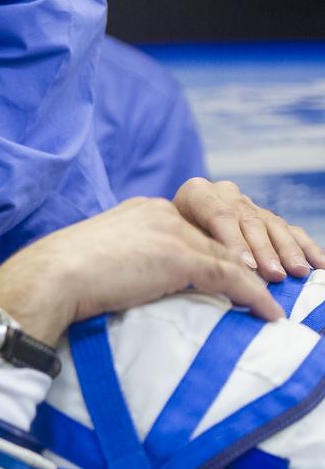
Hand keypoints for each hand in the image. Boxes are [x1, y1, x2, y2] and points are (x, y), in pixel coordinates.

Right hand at [0, 197, 282, 345]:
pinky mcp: (179, 256)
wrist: (46, 279)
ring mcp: (171, 232)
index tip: (230, 275)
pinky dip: (255, 295)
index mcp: (140, 210)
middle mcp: (159, 212)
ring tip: (270, 305)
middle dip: (241, 264)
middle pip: (214, 240)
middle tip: (261, 289)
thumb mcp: (98, 260)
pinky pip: (231, 277)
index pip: (190, 230)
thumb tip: (132, 285)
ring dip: (254, 282)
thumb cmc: (57, 278)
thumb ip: (125, 262)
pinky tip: (268, 312)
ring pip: (228, 258)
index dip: (212, 253)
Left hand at [173, 177, 324, 280]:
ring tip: (299, 272)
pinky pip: (288, 230)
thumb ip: (186, 247)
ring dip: (288, 251)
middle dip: (264, 251)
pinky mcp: (264, 217)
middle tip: (275, 275)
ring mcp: (247, 204)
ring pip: (271, 225)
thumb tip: (207, 272)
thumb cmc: (158, 240)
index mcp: (196, 193)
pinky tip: (320, 264)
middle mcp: (225, 194)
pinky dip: (305, 247)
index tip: (245, 267)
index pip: (219, 217)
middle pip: (248, 222)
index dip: (235, 243)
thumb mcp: (166, 237)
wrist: (162, 229)